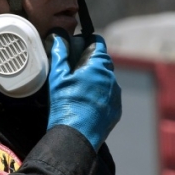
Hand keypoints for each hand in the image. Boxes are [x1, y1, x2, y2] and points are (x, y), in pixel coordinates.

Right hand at [47, 34, 121, 150]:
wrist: (76, 136)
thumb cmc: (65, 105)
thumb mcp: (57, 77)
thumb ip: (59, 54)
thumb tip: (58, 37)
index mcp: (98, 65)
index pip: (97, 42)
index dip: (87, 42)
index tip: (78, 47)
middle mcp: (111, 77)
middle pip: (102, 62)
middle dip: (90, 63)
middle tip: (74, 71)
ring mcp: (115, 94)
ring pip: (106, 80)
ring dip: (96, 81)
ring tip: (79, 91)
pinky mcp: (116, 109)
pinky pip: (109, 96)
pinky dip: (100, 97)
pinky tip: (86, 104)